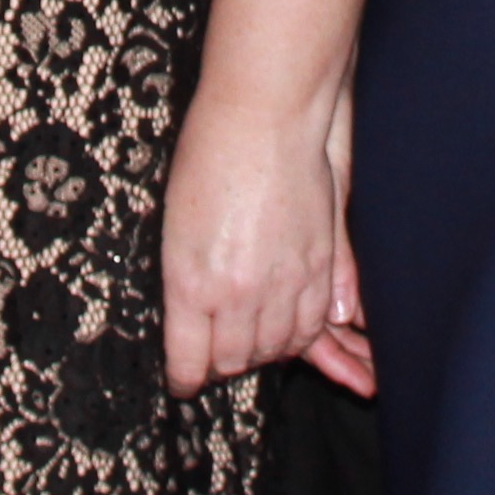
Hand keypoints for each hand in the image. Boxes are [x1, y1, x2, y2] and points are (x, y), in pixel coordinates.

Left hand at [162, 83, 373, 399]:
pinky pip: (312, 323)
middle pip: (234, 361)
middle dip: (222, 364)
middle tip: (215, 354)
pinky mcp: (318, 265)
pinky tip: (287, 325)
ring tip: (251, 337)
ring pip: (276, 348)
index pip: (188, 361)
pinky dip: (299, 334)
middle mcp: (237, 294)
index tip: (184, 380)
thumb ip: (189, 286)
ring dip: (263, 350)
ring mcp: (282, 282)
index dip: (186, 377)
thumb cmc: (208, 155)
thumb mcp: (176, 226)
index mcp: (189, 284)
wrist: (264, 114)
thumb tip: (194, 334)